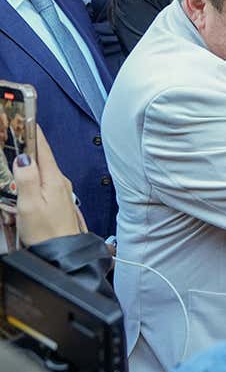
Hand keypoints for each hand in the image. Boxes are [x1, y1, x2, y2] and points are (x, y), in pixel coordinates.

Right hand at [7, 128, 87, 246]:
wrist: (64, 252)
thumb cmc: (47, 232)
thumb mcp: (30, 205)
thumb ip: (27, 179)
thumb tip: (23, 157)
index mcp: (53, 178)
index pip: (43, 148)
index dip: (33, 132)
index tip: (25, 119)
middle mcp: (59, 181)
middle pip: (41, 157)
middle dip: (27, 146)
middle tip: (14, 135)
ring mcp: (59, 190)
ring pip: (40, 170)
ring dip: (27, 165)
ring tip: (15, 156)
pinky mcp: (57, 200)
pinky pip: (41, 183)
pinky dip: (30, 179)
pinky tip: (22, 186)